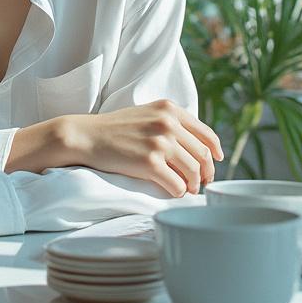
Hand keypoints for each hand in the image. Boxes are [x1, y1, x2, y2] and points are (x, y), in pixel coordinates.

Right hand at [57, 100, 224, 196]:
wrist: (86, 136)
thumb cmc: (114, 128)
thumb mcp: (146, 114)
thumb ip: (169, 122)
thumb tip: (194, 146)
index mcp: (170, 109)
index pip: (206, 134)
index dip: (215, 152)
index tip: (215, 162)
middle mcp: (168, 123)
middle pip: (203, 154)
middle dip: (206, 173)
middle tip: (200, 182)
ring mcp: (159, 142)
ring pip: (194, 171)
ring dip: (193, 185)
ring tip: (187, 190)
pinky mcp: (150, 162)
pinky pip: (177, 185)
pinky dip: (179, 192)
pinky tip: (173, 192)